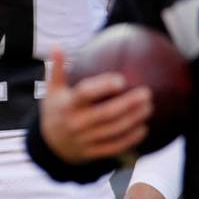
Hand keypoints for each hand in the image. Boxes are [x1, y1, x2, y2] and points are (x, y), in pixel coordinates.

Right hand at [39, 48, 152, 162]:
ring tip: (149, 107)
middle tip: (147, 93)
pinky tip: (143, 129)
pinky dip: (130, 139)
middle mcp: (76, 123)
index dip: (103, 87)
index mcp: (67, 105)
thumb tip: (57, 46)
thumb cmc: (55, 111)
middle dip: (128, 104)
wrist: (49, 146)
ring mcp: (84, 139)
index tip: (121, 80)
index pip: (85, 94)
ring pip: (113, 130)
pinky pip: (114, 146)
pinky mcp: (92, 152)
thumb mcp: (52, 91)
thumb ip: (56, 69)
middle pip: (106, 113)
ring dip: (134, 119)